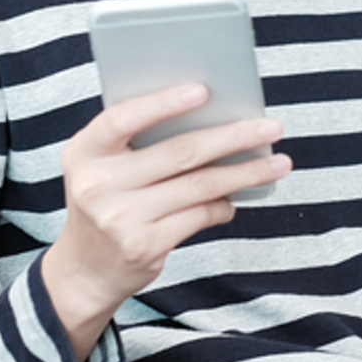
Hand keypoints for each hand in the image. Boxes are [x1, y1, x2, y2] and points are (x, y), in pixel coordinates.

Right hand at [40, 85, 289, 357]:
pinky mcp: (144, 246)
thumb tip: (214, 117)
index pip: (122, 118)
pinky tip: (236, 198)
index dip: (162, 103)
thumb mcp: (103, 168)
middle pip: (179, 153)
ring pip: (199, 186)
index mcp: (83, 153)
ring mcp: (120, 218)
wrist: (85, 270)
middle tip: (271, 127)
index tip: (204, 91)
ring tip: (278, 163)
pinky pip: (198, 216)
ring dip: (245, 173)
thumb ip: (137, 142)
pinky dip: (223, 205)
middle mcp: (97, 185)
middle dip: (233, 137)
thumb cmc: (105, 202)